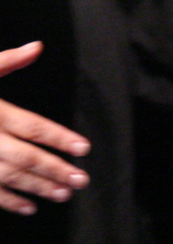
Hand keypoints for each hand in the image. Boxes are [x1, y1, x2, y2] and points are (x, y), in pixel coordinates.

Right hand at [0, 42, 90, 215]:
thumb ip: (8, 60)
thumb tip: (37, 47)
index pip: (34, 127)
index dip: (60, 138)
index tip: (83, 148)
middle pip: (27, 157)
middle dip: (56, 170)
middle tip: (81, 179)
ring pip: (10, 177)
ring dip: (38, 188)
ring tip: (64, 193)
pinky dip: (9, 202)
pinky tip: (30, 207)